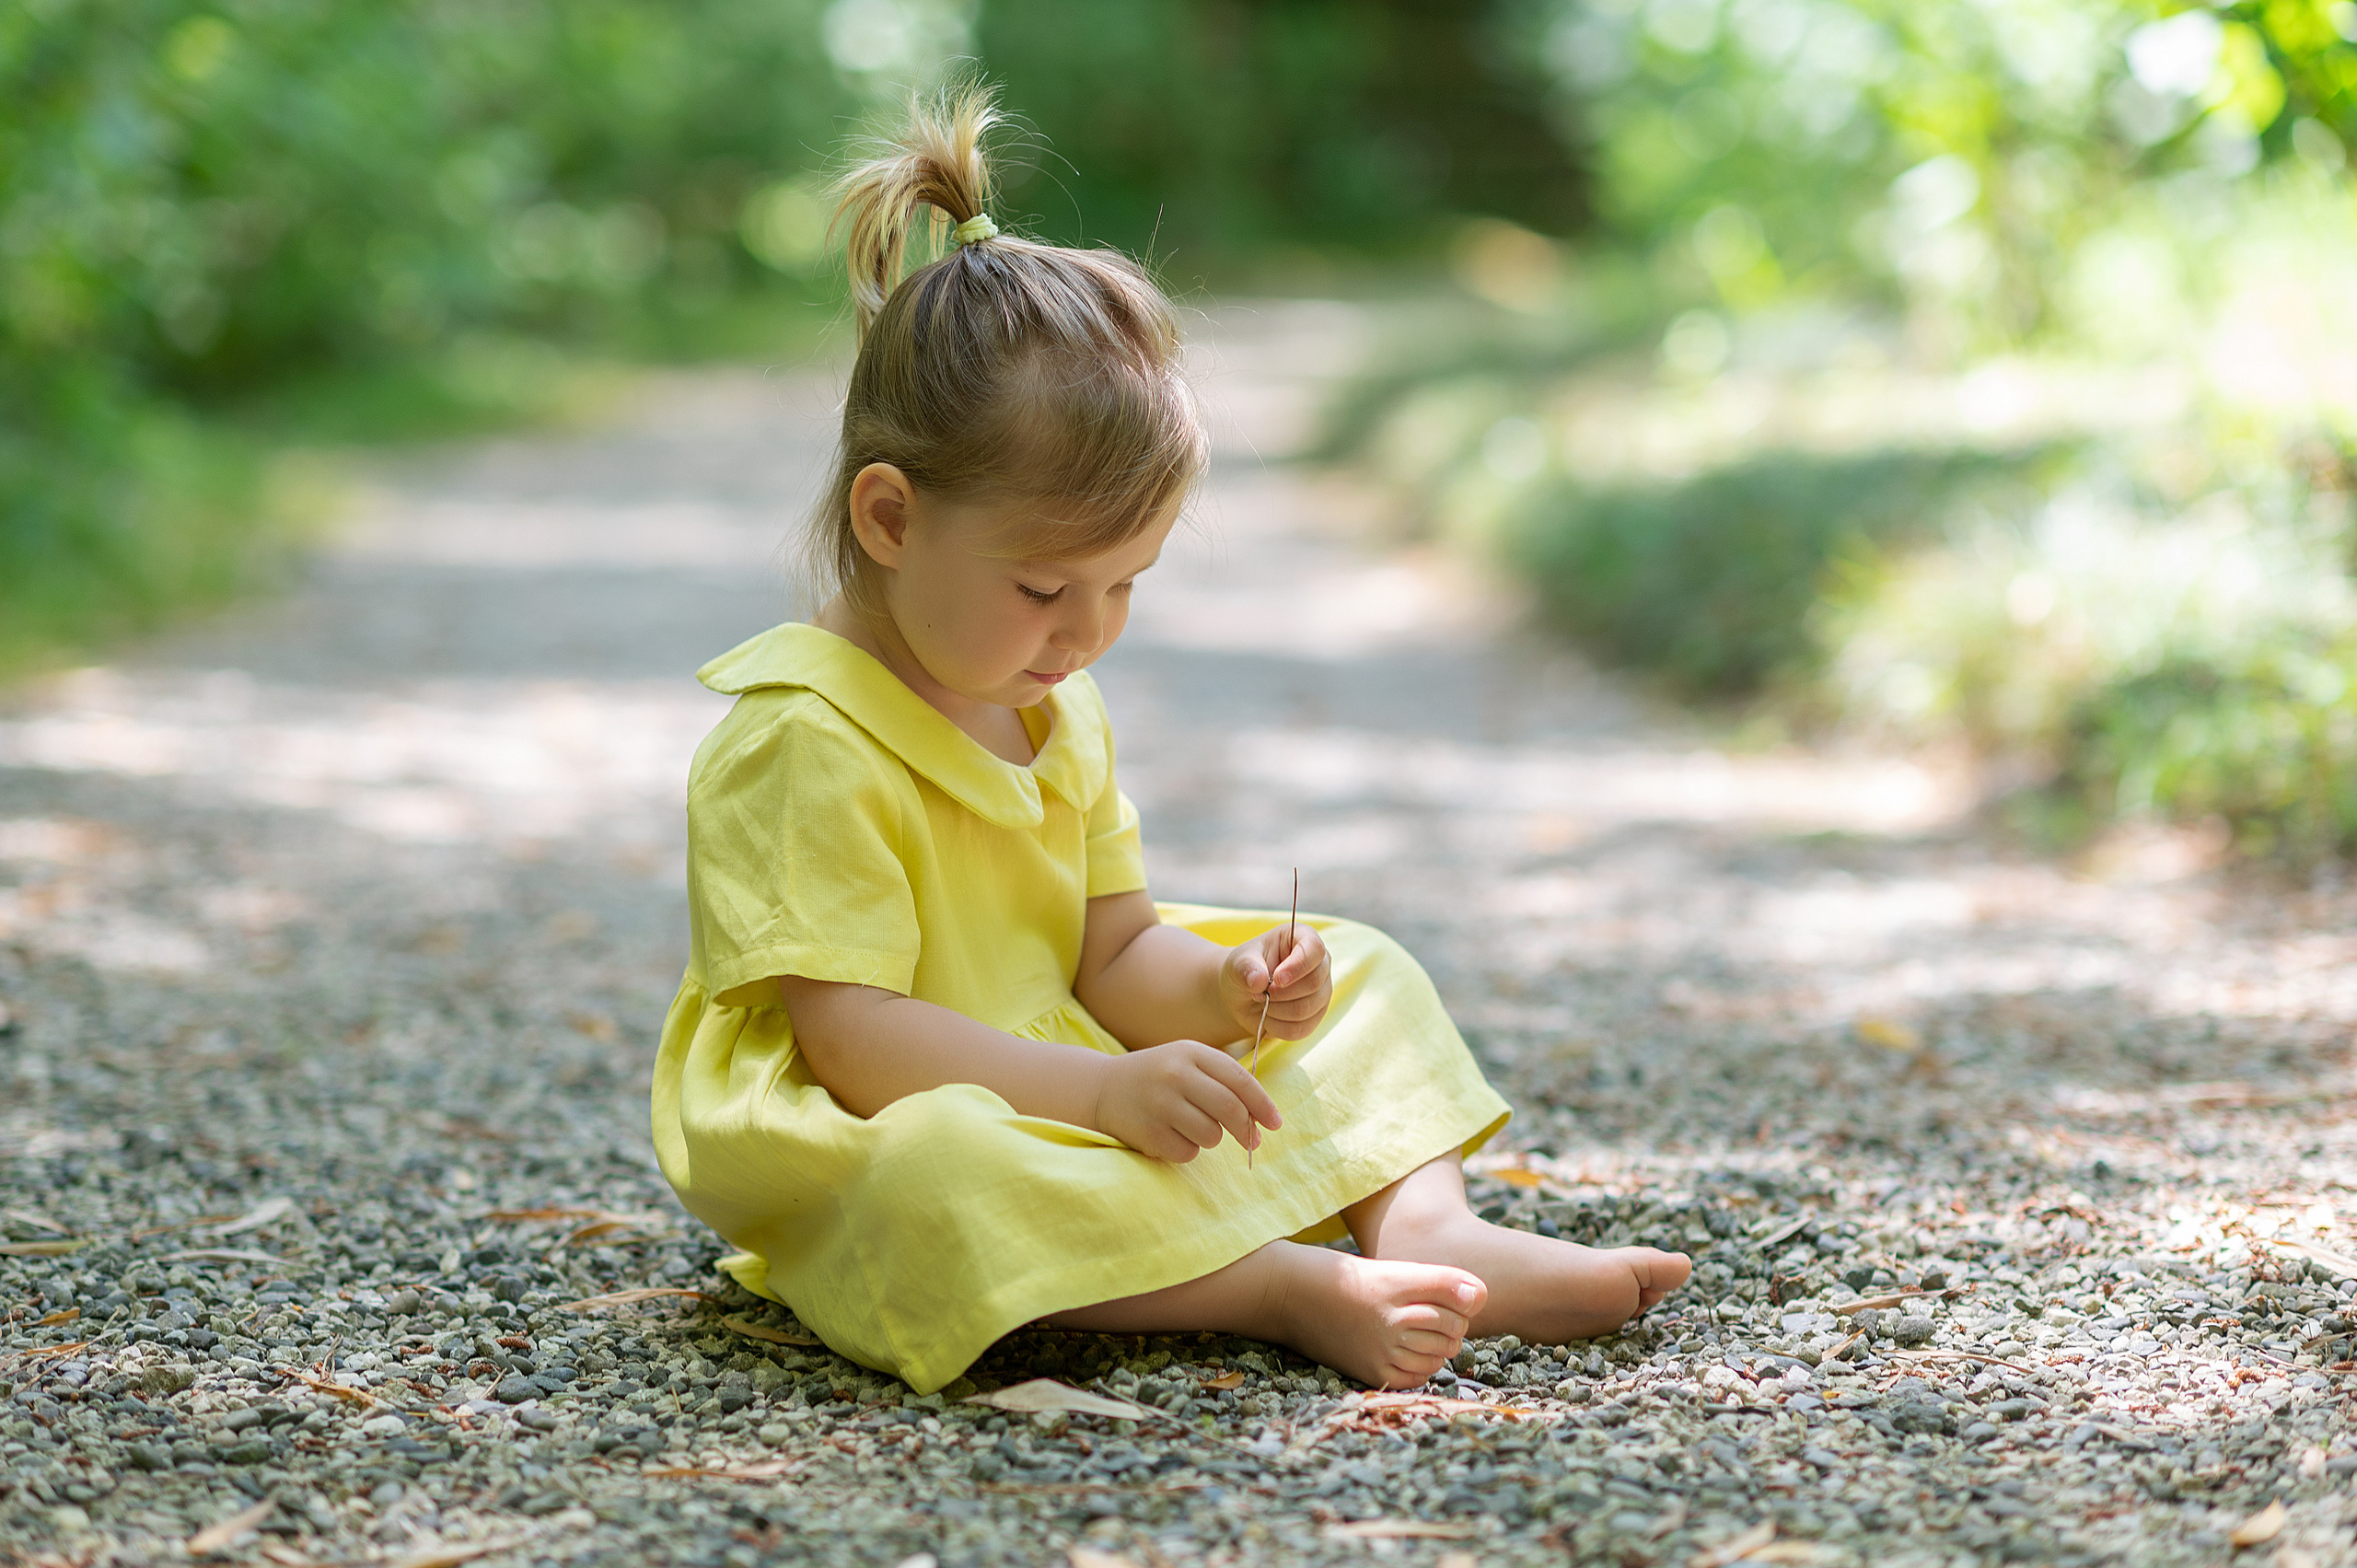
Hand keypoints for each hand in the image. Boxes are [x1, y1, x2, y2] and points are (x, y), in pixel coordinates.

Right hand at [1093, 1040, 1282, 1162]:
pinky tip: (1169, 1135)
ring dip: (1210, 1138)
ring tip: (1190, 1126)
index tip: (1276, 1123)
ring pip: (1211, 1135)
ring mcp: (1160, 1104)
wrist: (1102, 1089)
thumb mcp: (1187, 1063)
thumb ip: (1223, 1081)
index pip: (1239, 1079)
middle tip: (1253, 1142)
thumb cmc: (1158, 1077)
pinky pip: (1187, 1152)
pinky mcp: (1148, 1132)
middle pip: (1229, 1109)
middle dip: (1246, 1130)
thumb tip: (1261, 1118)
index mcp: (1190, 1053)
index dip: (1262, 1104)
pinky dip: (1186, 1149)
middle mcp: (1175, 1075)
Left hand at [1218, 922, 1330, 1044]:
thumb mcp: (1238, 962)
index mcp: (1303, 938)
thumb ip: (1246, 967)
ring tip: (1262, 1001)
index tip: (1276, 979)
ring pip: (1307, 1009)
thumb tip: (1258, 980)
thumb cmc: (1246, 969)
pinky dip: (1278, 1027)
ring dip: (1276, 1011)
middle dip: (1280, 993)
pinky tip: (1268, 1017)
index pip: (1315, 950)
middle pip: (1313, 983)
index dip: (1298, 966)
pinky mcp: (1316, 1016)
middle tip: (1259, 992)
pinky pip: (1301, 1029)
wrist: (1244, 994)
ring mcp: (1321, 992)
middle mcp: (1319, 964)